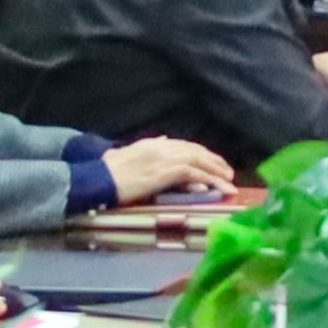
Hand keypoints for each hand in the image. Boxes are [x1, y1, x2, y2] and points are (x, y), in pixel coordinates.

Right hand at [105, 138, 233, 204]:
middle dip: (215, 161)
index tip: (215, 162)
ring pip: (198, 161)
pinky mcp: (164, 172)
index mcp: (153, 144)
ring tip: (230, 183)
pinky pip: (193, 173)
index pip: (185, 145)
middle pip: (196, 151)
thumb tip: (165, 140)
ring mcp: (164, 159)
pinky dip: (208, 180)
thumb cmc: (108, 172)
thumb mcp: (129, 155)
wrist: (98, 179)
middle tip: (228, 173)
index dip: (203, 154)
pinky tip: (217, 187)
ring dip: (217, 172)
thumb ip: (149, 147)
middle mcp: (161, 147)